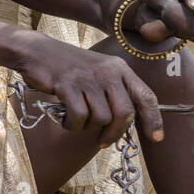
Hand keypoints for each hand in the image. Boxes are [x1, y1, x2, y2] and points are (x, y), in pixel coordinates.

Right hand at [16, 36, 162, 145]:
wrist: (37, 52)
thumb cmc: (67, 67)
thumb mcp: (97, 72)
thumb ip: (112, 91)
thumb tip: (123, 123)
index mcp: (120, 69)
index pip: (146, 96)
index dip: (153, 120)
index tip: (156, 138)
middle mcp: (108, 72)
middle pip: (124, 113)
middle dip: (115, 133)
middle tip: (103, 142)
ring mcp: (88, 78)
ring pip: (101, 118)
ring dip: (87, 128)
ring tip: (75, 122)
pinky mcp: (68, 85)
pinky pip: (79, 116)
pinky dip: (72, 125)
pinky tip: (64, 121)